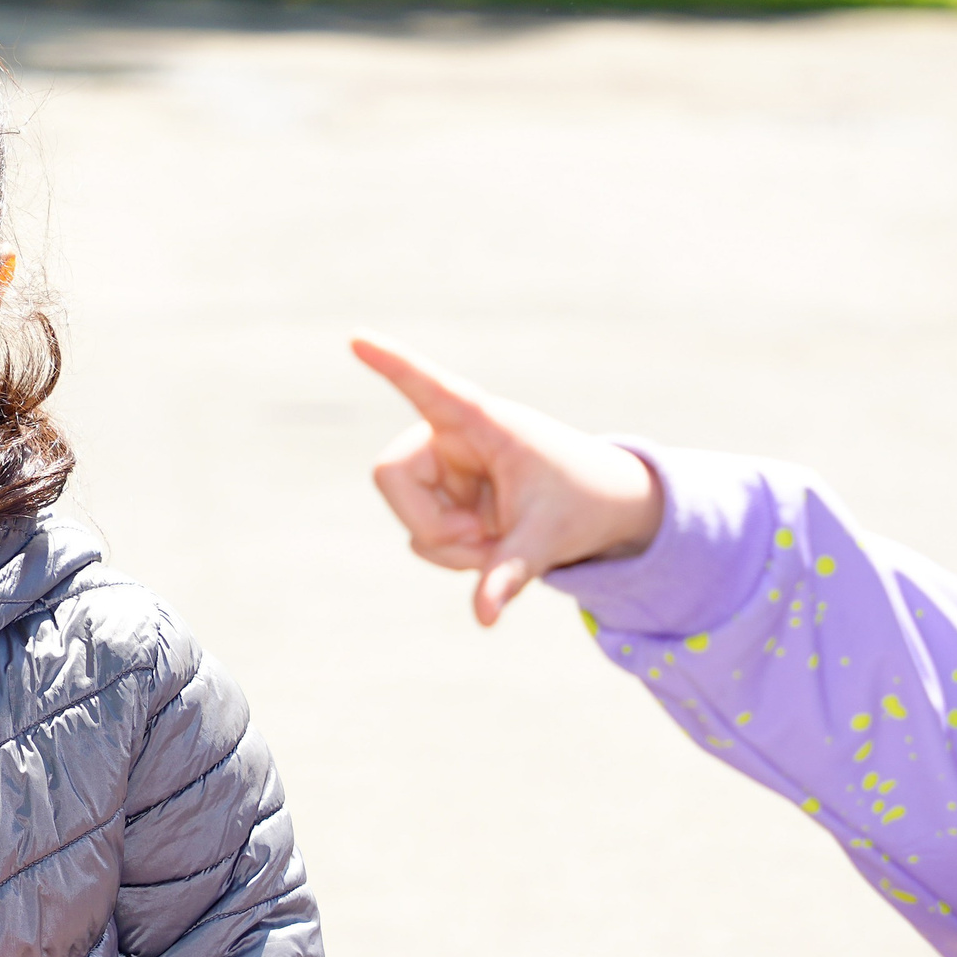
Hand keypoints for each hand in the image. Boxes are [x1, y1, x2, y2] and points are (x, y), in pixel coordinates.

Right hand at [352, 333, 664, 625]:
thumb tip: (483, 617)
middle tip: (479, 546)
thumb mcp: (548, 536)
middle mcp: (448, 436)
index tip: (355, 338)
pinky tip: (489, 544)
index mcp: (480, 421)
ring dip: (448, 546)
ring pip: (406, 515)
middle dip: (429, 525)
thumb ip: (509, 573)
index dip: (389, 366)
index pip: (426, 387)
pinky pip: (421, 534)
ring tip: (497, 546)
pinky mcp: (440, 495)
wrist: (602, 510)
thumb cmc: (580, 501)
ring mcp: (440, 467)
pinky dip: (453, 553)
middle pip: (391, 476)